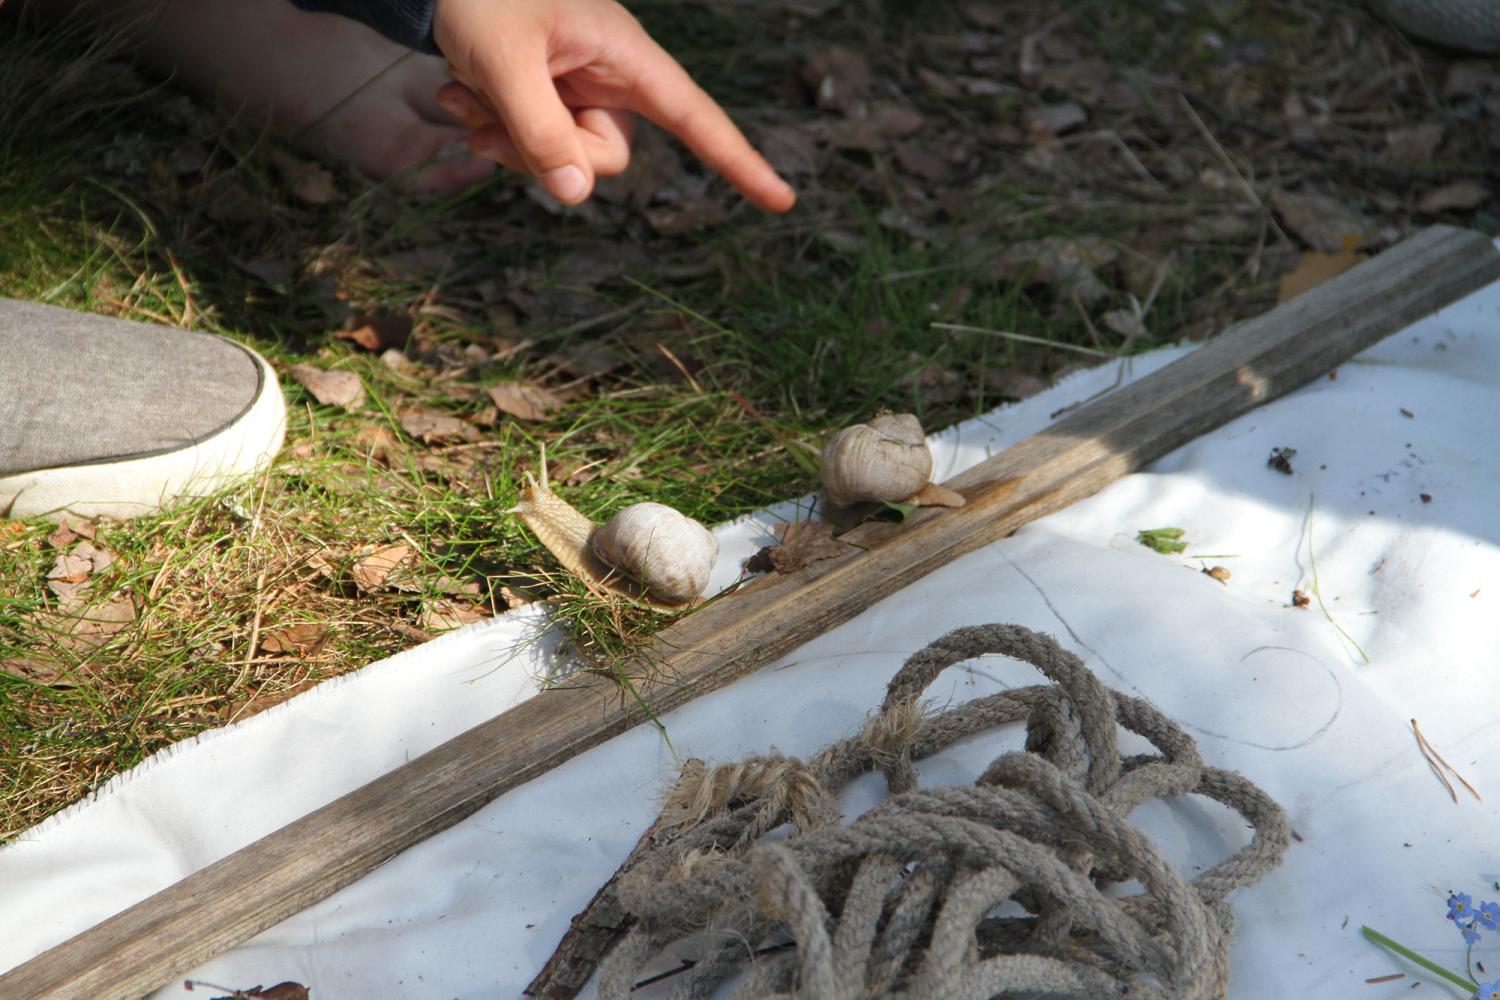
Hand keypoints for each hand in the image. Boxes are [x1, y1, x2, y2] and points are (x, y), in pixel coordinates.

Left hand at [432, 0, 795, 211]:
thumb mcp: (503, 61)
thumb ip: (539, 131)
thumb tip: (577, 196)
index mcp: (626, 55)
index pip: (696, 117)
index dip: (739, 161)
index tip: (781, 199)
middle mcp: (612, 79)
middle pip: (605, 157)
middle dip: (543, 152)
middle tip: (485, 119)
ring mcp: (581, 93)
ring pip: (566, 160)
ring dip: (508, 139)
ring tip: (464, 94)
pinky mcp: (551, 101)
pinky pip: (538, 147)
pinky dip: (495, 129)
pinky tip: (462, 93)